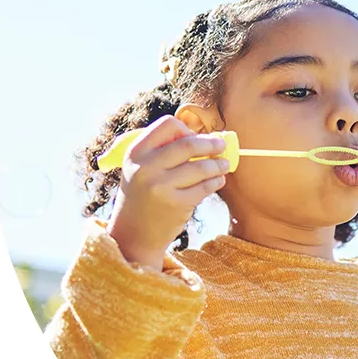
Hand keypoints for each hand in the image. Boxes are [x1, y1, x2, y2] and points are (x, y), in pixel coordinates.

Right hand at [105, 116, 230, 269]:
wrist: (133, 234)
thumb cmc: (143, 195)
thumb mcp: (140, 168)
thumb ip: (162, 150)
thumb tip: (202, 136)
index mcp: (136, 152)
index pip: (168, 125)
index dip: (186, 129)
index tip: (195, 138)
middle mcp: (146, 167)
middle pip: (188, 144)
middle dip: (210, 144)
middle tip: (221, 146)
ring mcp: (161, 186)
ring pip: (201, 166)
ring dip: (218, 164)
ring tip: (224, 165)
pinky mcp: (176, 204)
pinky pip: (204, 187)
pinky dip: (216, 181)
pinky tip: (218, 180)